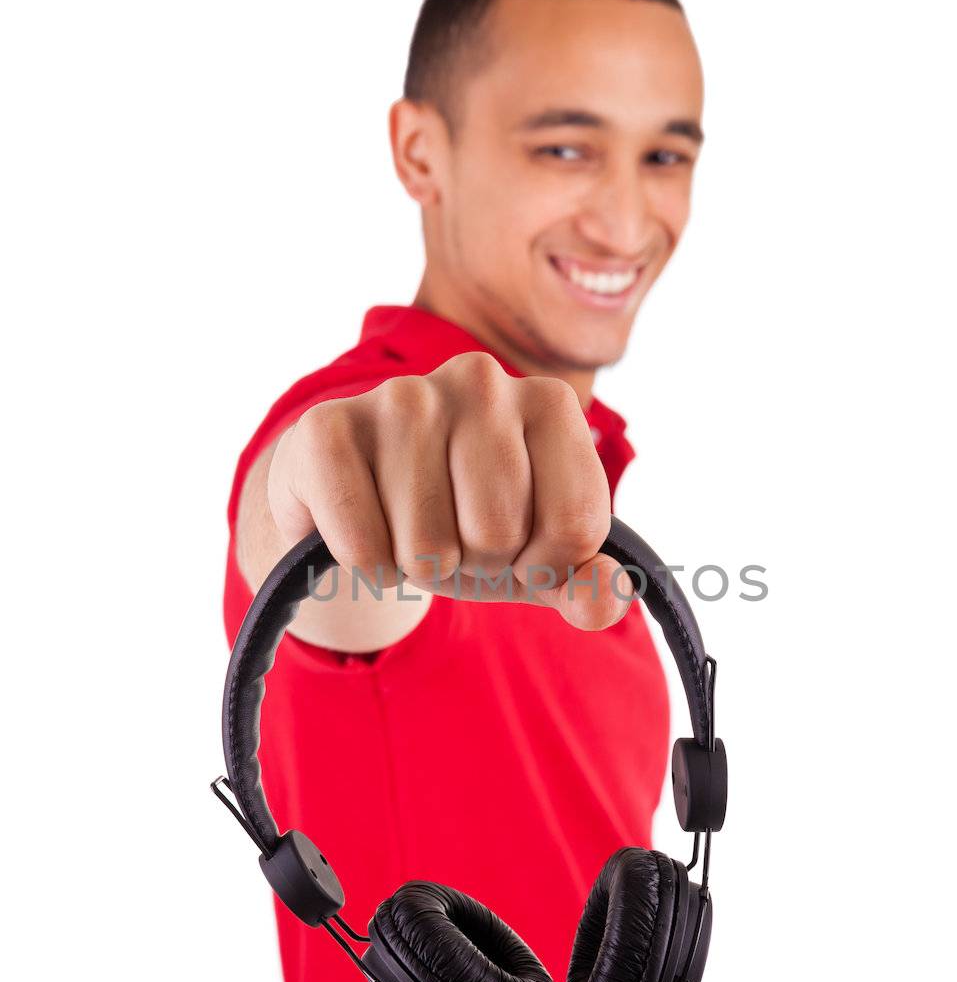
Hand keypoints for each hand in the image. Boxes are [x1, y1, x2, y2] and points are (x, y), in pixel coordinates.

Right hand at [266, 351, 632, 632]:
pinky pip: (363, 548)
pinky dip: (366, 566)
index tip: (518, 547)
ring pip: (428, 548)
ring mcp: (401, 395)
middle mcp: (481, 379)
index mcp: (551, 402)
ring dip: (418, 567)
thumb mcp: (535, 561)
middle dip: (476, 565)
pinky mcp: (326, 427)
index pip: (575, 528)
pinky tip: (365, 526)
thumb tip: (605, 602)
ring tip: (409, 529)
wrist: (358, 501)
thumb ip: (585, 587)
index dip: (543, 566)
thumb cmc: (462, 522)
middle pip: (498, 535)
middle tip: (454, 537)